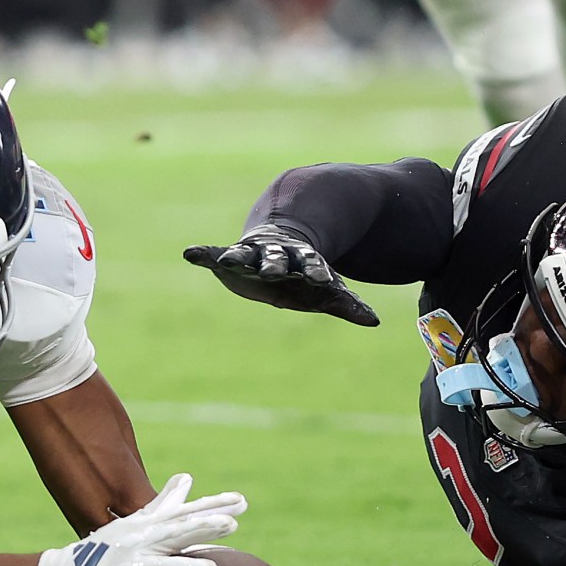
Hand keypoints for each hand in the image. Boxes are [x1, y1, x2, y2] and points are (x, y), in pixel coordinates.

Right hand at [31, 472, 246, 565]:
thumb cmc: (105, 550)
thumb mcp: (134, 523)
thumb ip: (163, 504)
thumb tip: (187, 477)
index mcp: (145, 528)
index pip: (182, 514)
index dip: (211, 507)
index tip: (241, 502)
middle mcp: (137, 546)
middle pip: (173, 535)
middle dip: (202, 528)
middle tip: (232, 525)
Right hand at [184, 227, 378, 325]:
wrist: (280, 244)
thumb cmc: (305, 277)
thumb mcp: (325, 291)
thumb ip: (347, 304)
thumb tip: (375, 321)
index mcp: (303, 262)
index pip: (312, 265)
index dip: (316, 271)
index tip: (323, 277)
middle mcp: (276, 255)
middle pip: (277, 258)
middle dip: (275, 264)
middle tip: (273, 270)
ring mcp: (252, 254)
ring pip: (245, 254)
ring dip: (237, 256)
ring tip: (227, 259)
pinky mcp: (230, 256)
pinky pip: (214, 253)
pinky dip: (203, 254)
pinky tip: (190, 253)